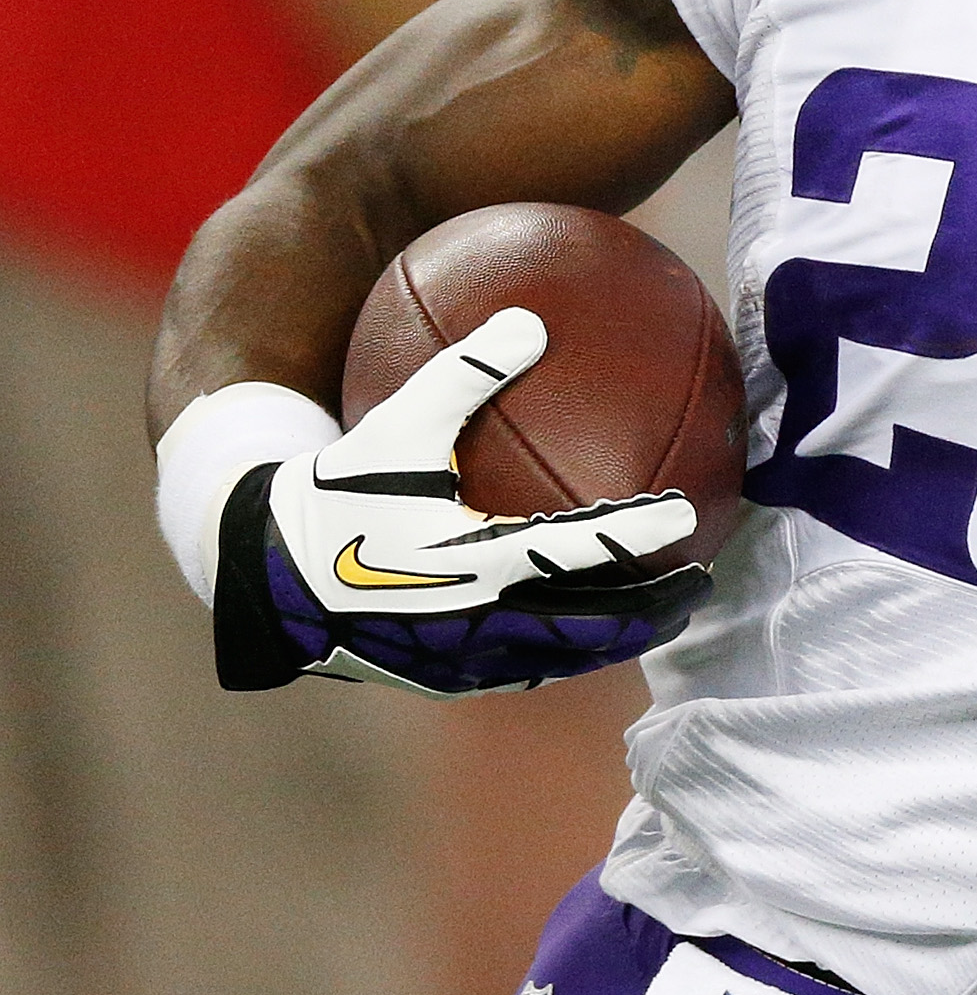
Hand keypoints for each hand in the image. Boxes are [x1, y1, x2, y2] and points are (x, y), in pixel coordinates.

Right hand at [214, 307, 708, 698]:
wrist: (256, 572)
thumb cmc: (332, 488)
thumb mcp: (395, 422)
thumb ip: (464, 371)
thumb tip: (529, 318)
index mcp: (471, 557)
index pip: (576, 547)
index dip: (636, 535)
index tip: (686, 516)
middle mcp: (473, 617)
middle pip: (587, 624)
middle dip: (651, 609)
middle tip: (702, 585)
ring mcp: (456, 656)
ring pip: (557, 656)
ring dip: (613, 639)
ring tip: (660, 620)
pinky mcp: (435, 676)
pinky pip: (516, 669)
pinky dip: (561, 652)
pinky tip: (581, 633)